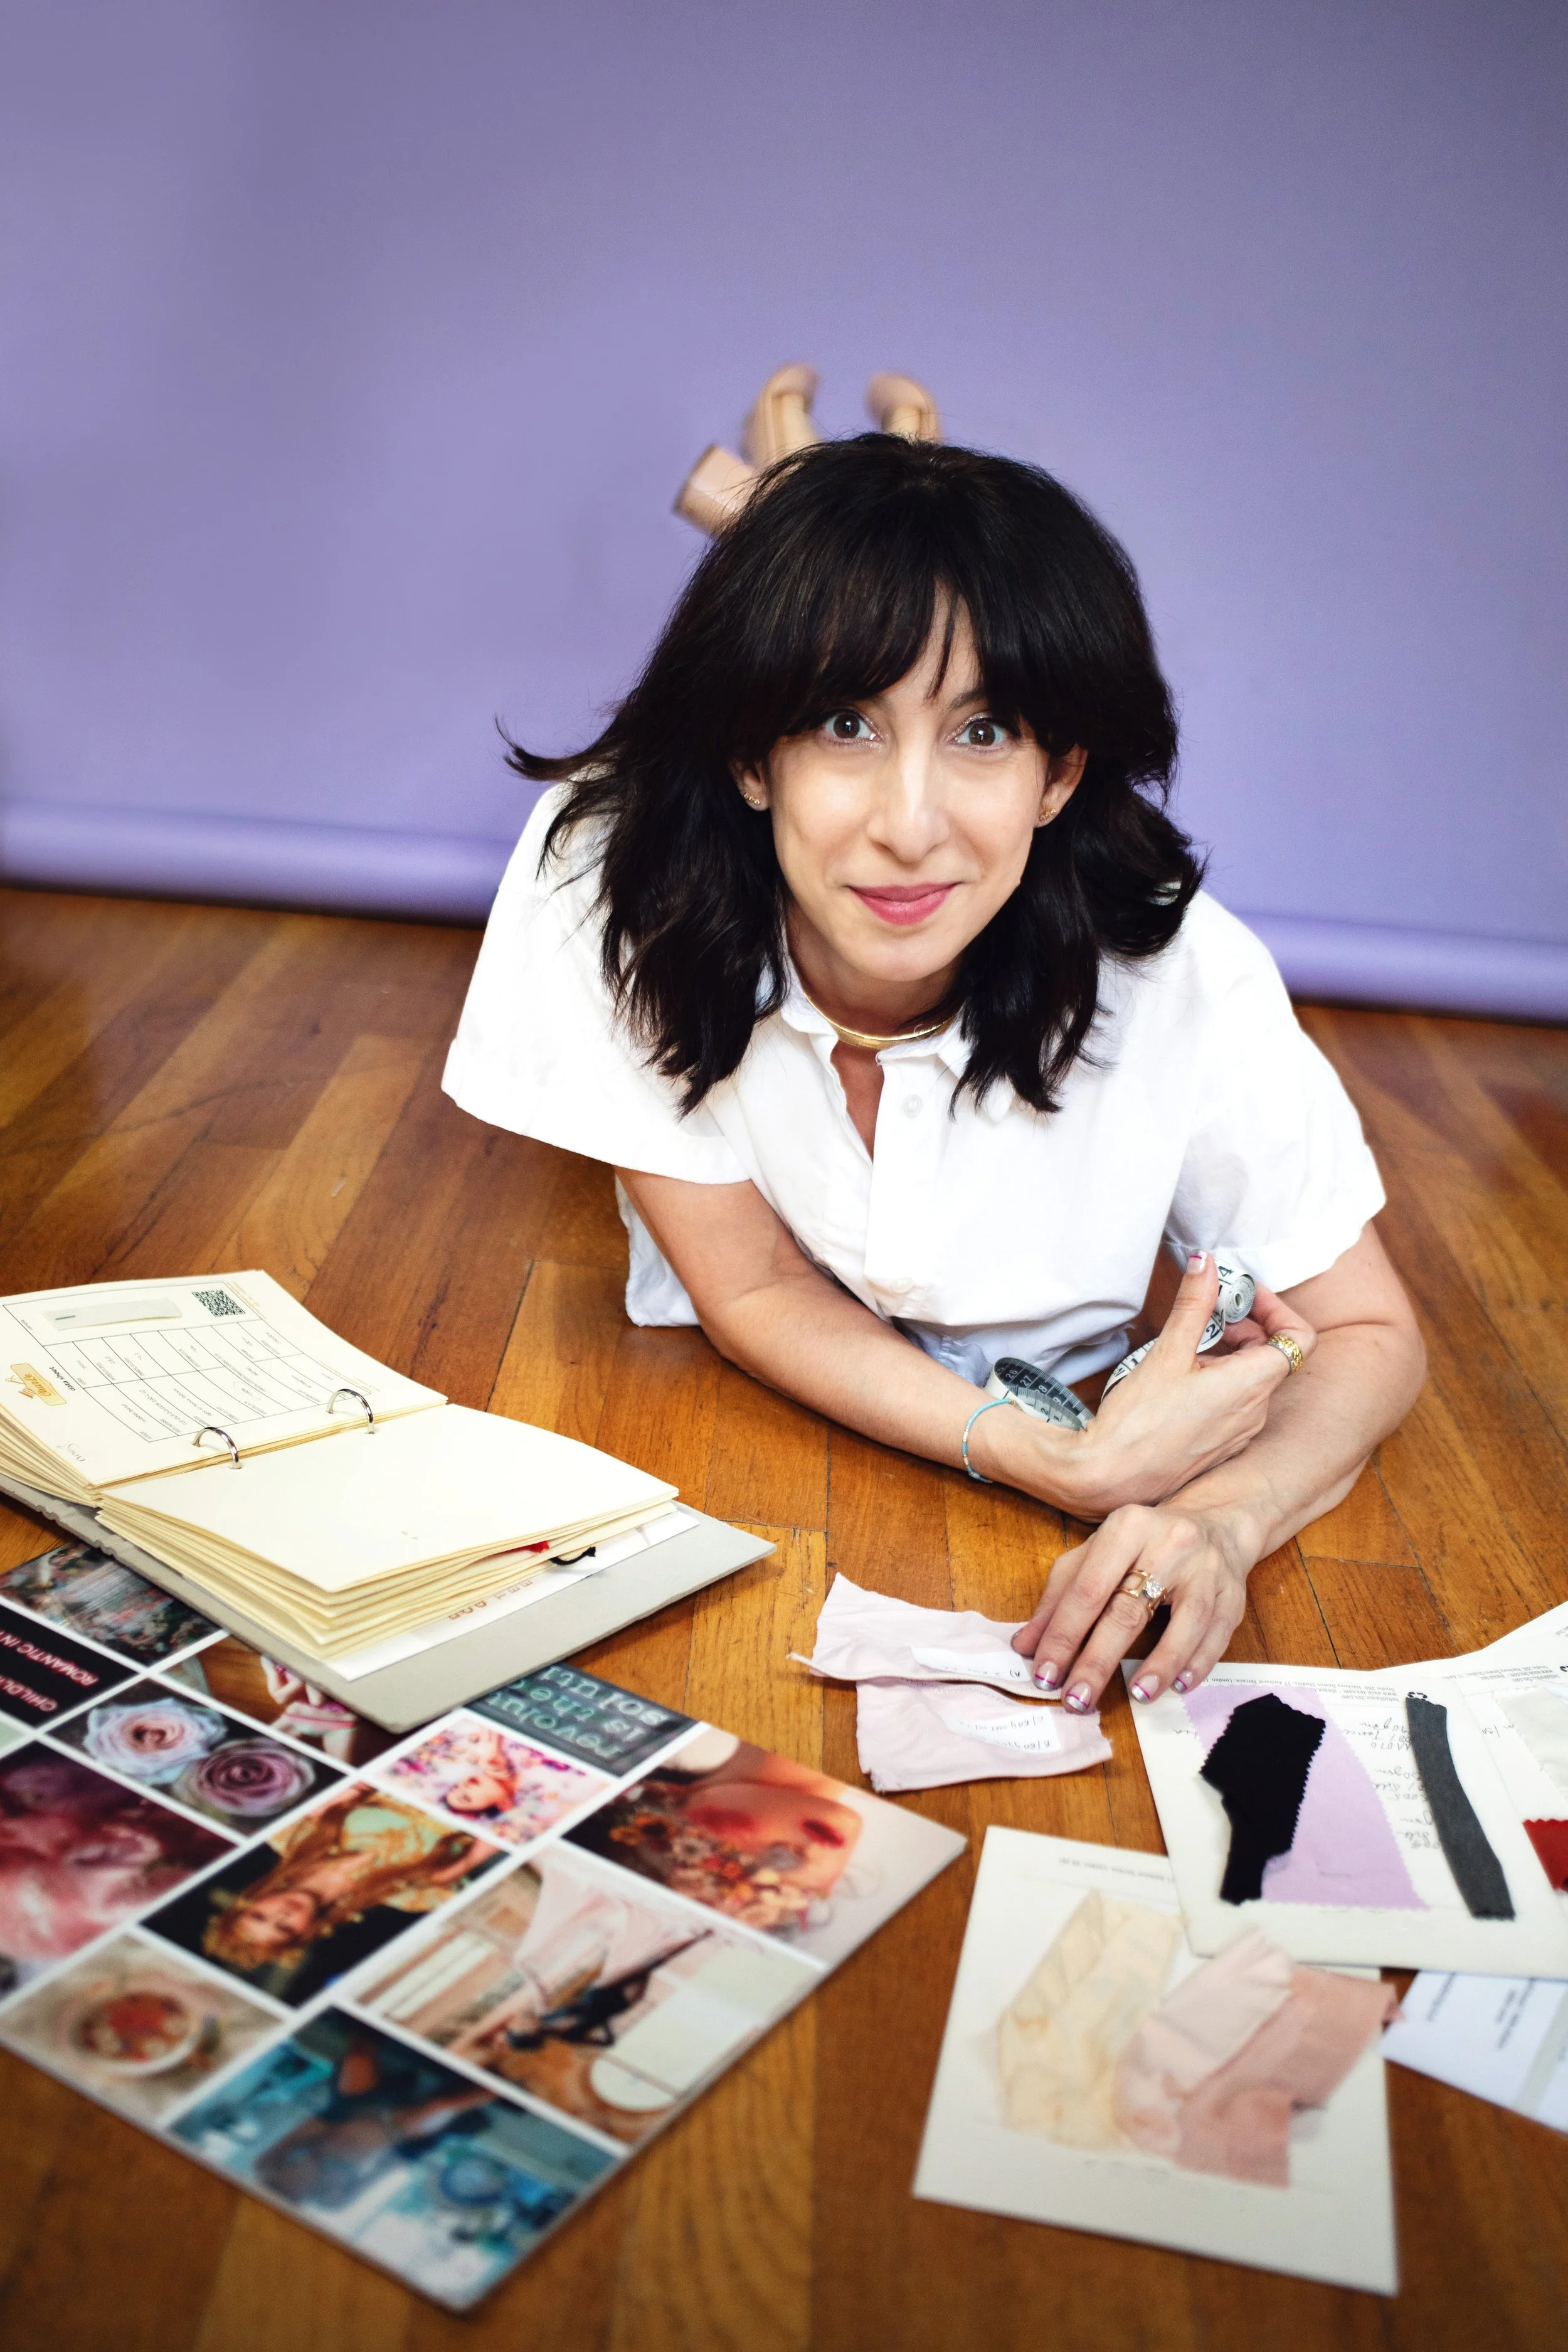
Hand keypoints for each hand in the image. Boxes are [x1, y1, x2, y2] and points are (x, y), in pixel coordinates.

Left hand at [1009, 1500, 1256, 1708]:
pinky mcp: (1234, 1594)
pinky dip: (1198, 1663)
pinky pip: (1216, 1634)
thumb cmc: (1143, 1545)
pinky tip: (1178, 1685)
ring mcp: (1206, 1570)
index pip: (1087, 1589)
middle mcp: (1168, 1544)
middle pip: (1128, 1610)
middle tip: (1077, 1698)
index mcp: (1125, 1528)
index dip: (1063, 1634)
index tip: (1045, 1673)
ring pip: (1184, 1623)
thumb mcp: (1095, 1555)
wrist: (1215, 1525)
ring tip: (1136, 1695)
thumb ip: (1059, 1597)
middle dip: (1098, 1660)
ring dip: (1159, 1664)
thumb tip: (1026, 1644)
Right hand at [1060, 1252, 1315, 1516]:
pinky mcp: (1224, 1447)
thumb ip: (1193, 1304)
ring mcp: (1241, 1433)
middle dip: (1243, 1328)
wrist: (1111, 1478)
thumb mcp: (1167, 1352)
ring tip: (1186, 1351)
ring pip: (1253, 1380)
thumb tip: (1206, 1263)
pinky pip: (1237, 1405)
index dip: (1276, 1309)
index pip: (1299, 1337)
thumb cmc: (1137, 1421)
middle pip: (1272, 1355)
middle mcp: (1256, 1412)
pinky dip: (1221, 1383)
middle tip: (1205, 1317)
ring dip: (1229, 1356)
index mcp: (1251, 1385)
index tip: (1243, 1297)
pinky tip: (1182, 1382)